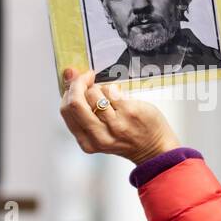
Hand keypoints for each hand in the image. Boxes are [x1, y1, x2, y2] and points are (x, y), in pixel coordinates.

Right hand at [59, 67, 180, 164]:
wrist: (154, 147)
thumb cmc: (125, 136)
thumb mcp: (98, 129)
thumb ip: (82, 108)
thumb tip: (68, 73)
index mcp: (87, 142)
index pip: (66, 110)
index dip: (68, 92)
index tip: (75, 83)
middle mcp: (99, 136)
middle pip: (75, 102)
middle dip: (78, 83)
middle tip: (87, 77)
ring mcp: (115, 124)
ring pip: (93, 94)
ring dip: (98, 87)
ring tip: (108, 95)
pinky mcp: (129, 112)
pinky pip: (111, 90)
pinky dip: (112, 89)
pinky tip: (119, 96)